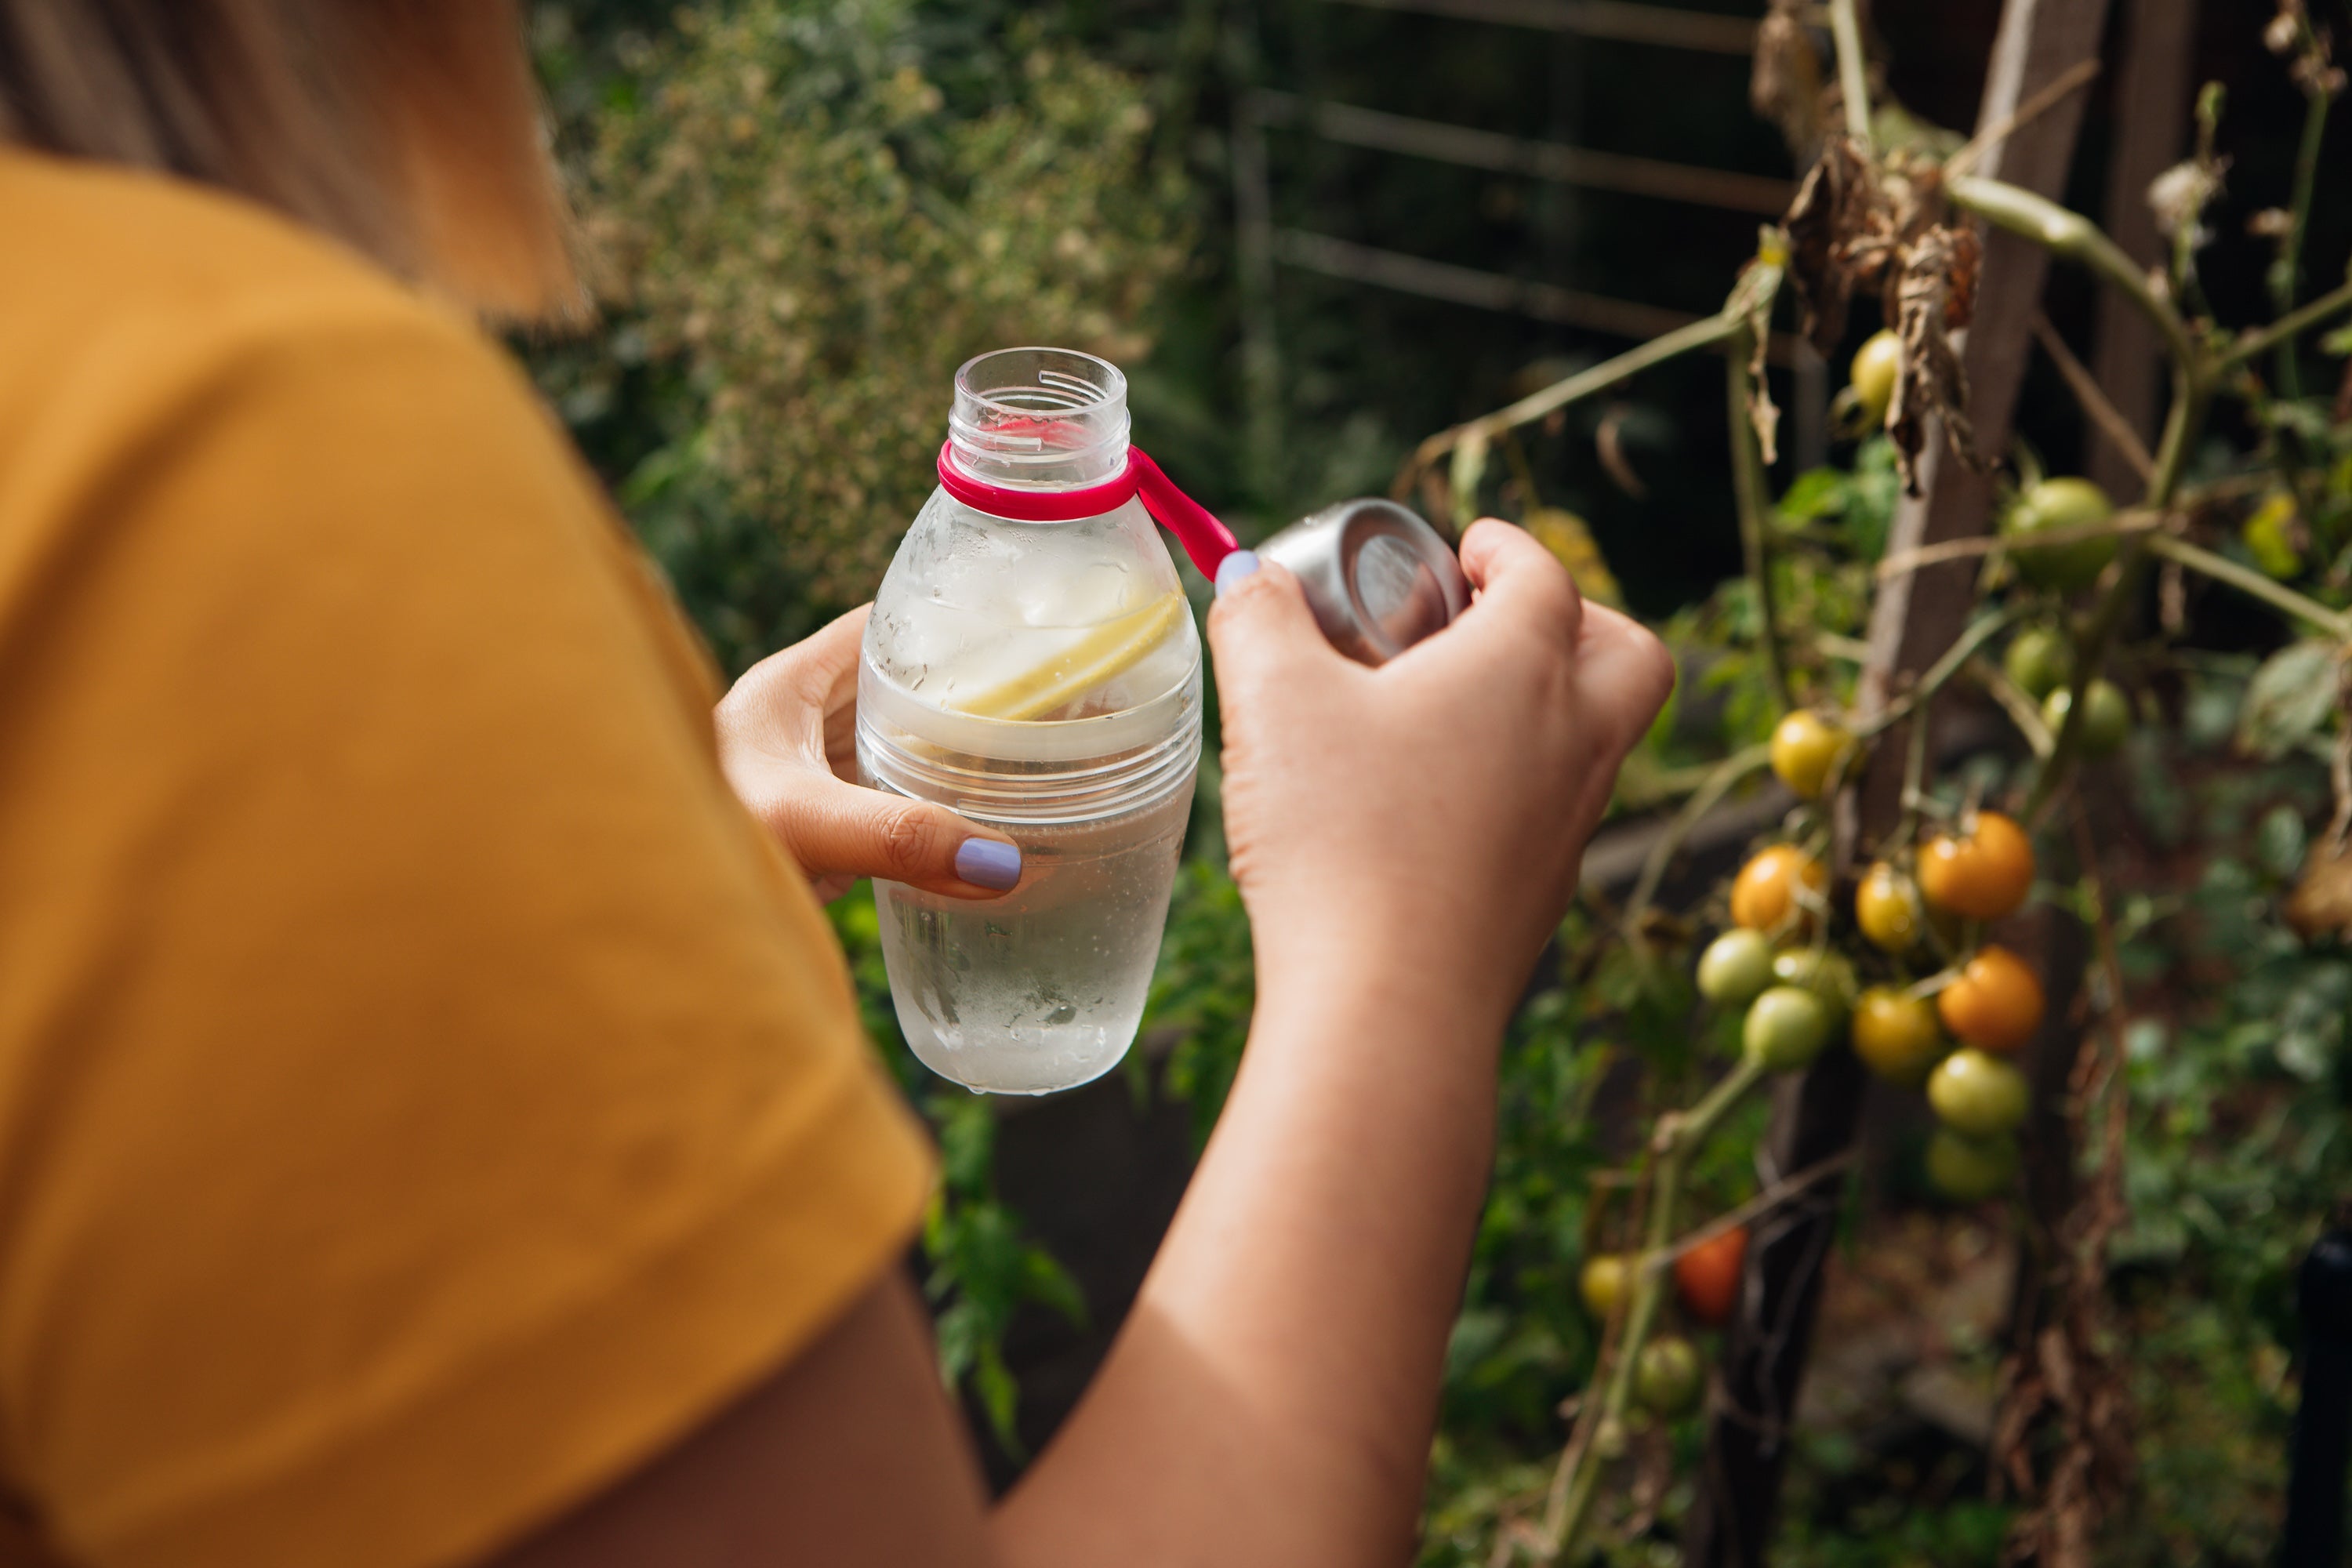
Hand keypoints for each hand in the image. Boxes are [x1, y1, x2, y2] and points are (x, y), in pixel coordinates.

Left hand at [717, 606, 1022, 900]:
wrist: (634, 915)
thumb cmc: (688, 844)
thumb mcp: (803, 827)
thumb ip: (898, 837)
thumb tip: (1001, 860)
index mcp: (785, 689)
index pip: (880, 627)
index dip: (945, 620)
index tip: (1017, 628)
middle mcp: (795, 725)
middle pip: (896, 688)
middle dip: (963, 692)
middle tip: (1046, 702)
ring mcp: (804, 779)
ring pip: (892, 747)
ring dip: (948, 753)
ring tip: (1031, 759)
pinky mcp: (812, 834)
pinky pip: (883, 806)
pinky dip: (928, 811)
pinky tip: (975, 832)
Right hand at [1208, 520, 1673, 1028]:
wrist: (1389, 1003)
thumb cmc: (1341, 838)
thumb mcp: (1272, 703)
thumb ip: (1257, 623)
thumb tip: (1247, 581)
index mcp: (1524, 668)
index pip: (1545, 576)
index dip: (1506, 549)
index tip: (1465, 548)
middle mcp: (1572, 741)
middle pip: (1627, 655)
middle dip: (1581, 620)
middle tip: (1499, 622)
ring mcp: (1569, 827)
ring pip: (1597, 740)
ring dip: (1545, 707)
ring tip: (1449, 716)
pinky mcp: (1542, 898)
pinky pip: (1554, 816)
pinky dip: (1517, 788)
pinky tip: (1433, 810)